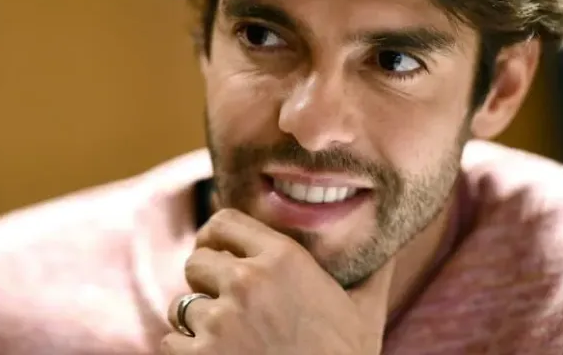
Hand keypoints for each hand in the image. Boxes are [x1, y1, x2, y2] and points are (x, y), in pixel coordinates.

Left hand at [162, 209, 395, 354]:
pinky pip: (172, 342)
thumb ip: (372, 268)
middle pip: (196, 262)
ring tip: (227, 341)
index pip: (224, 222)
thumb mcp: (365, 309)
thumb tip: (390, 242)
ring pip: (181, 305)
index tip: (216, 252)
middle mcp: (246, 282)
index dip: (215, 236)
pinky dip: (187, 353)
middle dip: (205, 282)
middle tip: (226, 306)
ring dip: (195, 322)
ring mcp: (219, 320)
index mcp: (283, 259)